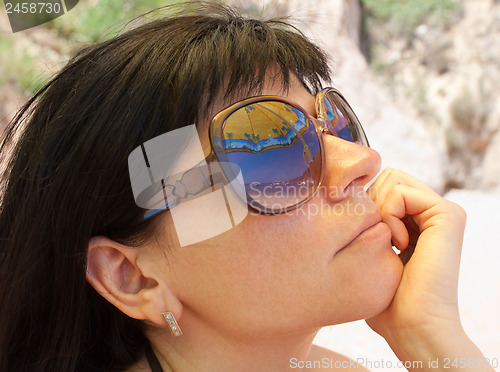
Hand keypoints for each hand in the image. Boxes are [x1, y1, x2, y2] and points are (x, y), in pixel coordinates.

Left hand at [365, 169, 491, 369]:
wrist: (413, 325)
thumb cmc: (387, 301)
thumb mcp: (371, 257)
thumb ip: (368, 228)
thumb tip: (348, 204)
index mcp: (418, 220)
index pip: (382, 185)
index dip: (364, 204)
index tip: (370, 237)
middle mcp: (432, 212)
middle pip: (385, 177)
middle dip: (372, 204)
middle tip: (380, 240)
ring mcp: (443, 211)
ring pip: (392, 179)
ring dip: (379, 210)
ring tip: (391, 244)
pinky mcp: (448, 214)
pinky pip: (401, 192)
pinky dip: (389, 215)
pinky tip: (399, 244)